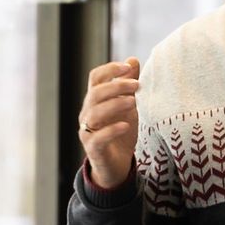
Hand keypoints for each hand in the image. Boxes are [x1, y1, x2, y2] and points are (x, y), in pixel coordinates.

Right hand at [79, 58, 140, 188]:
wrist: (117, 165)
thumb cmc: (121, 133)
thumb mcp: (129, 107)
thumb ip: (128, 85)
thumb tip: (132, 59)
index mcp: (95, 100)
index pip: (95, 78)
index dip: (109, 69)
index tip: (128, 67)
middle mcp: (87, 113)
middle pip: (95, 93)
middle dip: (116, 86)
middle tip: (137, 85)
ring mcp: (87, 131)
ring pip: (94, 113)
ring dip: (115, 105)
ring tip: (133, 102)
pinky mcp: (93, 149)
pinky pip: (98, 137)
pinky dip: (111, 130)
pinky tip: (125, 125)